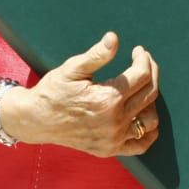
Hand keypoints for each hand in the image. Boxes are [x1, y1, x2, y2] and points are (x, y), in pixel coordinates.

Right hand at [3, 31, 161, 156]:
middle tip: (143, 62)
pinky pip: (141, 144)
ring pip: (151, 119)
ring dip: (152, 100)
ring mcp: (114, 138)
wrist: (36, 120)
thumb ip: (96, 54)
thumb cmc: (53, 91)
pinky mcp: (110, 149)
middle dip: (151, 72)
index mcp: (108, 99)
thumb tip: (114, 39)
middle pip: (150, 94)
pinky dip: (149, 131)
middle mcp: (115, 121)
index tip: (138, 51)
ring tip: (141, 87)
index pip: (141, 75)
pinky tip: (143, 115)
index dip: (144, 59)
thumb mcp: (72, 68)